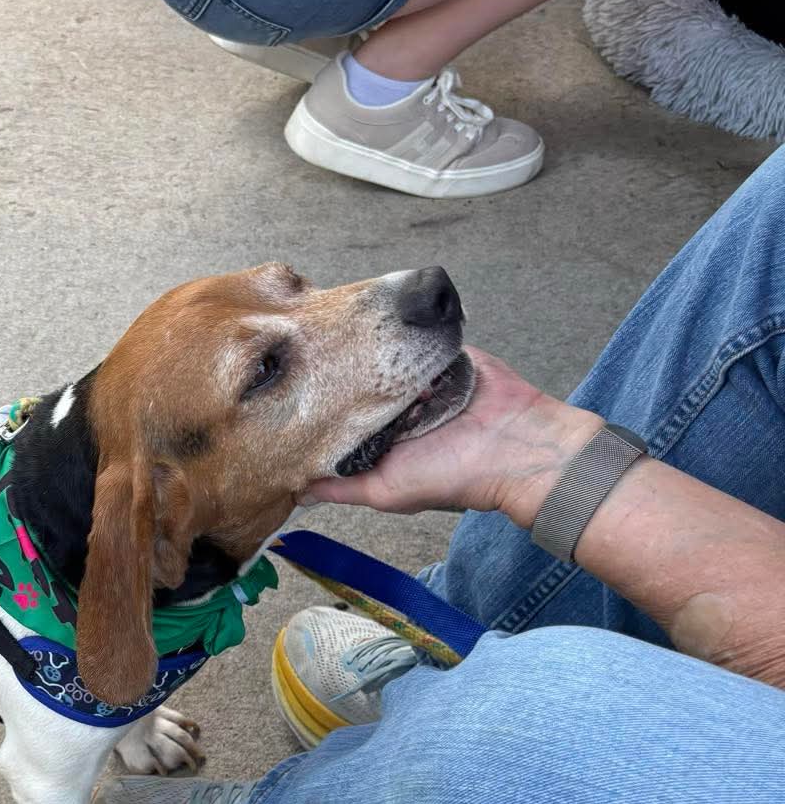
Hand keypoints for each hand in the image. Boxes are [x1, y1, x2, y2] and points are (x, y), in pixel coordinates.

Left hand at [300, 348, 601, 524]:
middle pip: (360, 383)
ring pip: (383, 355)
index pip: (345, 415)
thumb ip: (343, 489)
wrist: (517, 443)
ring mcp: (422, 375)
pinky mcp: (444, 351)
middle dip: (338, 370)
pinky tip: (372, 312)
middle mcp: (402, 405)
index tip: (286, 389)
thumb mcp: (386, 490)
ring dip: (367, 345)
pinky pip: (417, 334)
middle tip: (302, 348)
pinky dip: (402, 327)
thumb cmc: (452, 474)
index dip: (320, 405)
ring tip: (331, 324)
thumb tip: (299, 492)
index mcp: (387, 436)